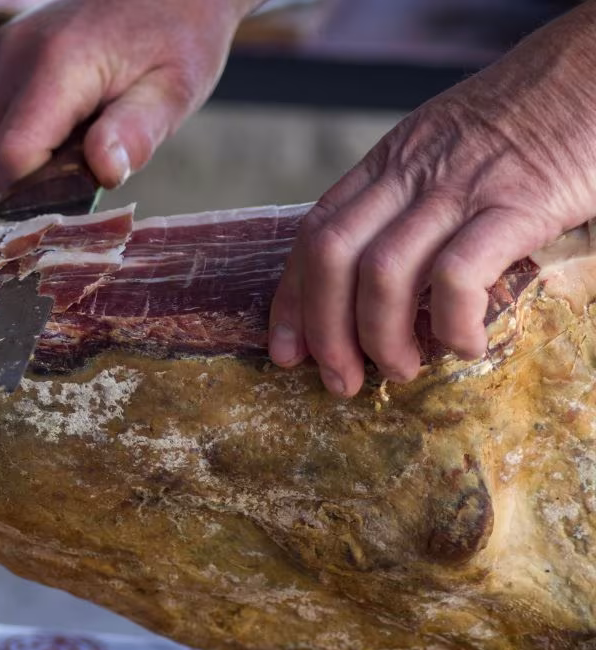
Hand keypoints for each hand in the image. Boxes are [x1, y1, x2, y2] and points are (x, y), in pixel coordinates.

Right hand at [0, 0, 260, 191]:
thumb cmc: (181, 34)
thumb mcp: (176, 89)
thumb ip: (137, 132)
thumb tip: (105, 173)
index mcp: (57, 63)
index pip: (11, 158)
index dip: (44, 191)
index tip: (89, 187)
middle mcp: (16, 54)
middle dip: (46, 178)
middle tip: (102, 155)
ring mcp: (5, 52)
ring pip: (0, 145)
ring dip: (45, 157)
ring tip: (97, 126)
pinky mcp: (5, 55)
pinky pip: (9, 122)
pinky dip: (42, 134)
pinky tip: (83, 110)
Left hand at [268, 3, 595, 396]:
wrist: (591, 69)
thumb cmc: (520, 119)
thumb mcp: (437, 148)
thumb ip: (402, 200)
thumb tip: (371, 275)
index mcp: (386, 164)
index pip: (314, 234)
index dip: (292, 301)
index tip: (284, 350)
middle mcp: (410, 174)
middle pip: (332, 258)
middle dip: (324, 332)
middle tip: (340, 380)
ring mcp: (460, 188)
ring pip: (384, 273)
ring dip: (381, 338)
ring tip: (401, 369)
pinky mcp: (517, 205)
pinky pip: (459, 275)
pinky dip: (452, 324)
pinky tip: (465, 346)